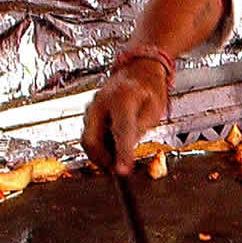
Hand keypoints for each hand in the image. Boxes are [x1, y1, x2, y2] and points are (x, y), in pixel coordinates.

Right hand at [82, 61, 168, 175]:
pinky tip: (111, 152)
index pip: (120, 131)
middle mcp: (100, 102)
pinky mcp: (89, 114)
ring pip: (88, 140)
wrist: (138, 70)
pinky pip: (89, 135)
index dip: (121, 153)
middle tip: (117, 172)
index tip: (122, 172)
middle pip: (91, 139)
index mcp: (122, 97)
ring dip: (99, 155)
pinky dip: (98, 147)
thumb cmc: (149, 89)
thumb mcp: (154, 109)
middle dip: (102, 160)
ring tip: (116, 163)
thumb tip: (126, 152)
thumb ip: (140, 130)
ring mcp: (91, 107)